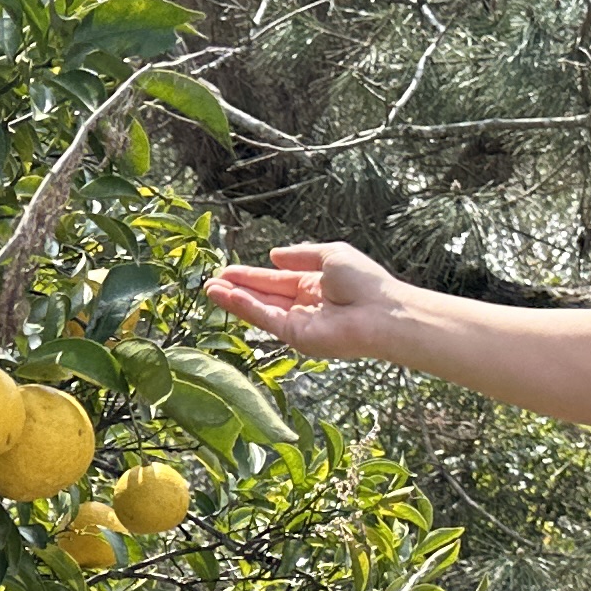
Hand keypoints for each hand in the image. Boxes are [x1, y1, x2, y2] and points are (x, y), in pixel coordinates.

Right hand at [203, 241, 399, 362]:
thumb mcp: (331, 255)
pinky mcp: (296, 337)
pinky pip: (266, 320)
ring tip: (210, 289)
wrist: (381, 313)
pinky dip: (246, 309)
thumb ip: (301, 254)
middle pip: (263, 295)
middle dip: (236, 288)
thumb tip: (274, 254)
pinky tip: (228, 297)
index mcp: (313, 284)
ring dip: (234, 300)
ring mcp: (298, 323)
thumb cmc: (364, 282)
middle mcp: (303, 304)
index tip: (228, 270)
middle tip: (210, 281)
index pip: (275, 280)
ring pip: (260, 309)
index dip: (251, 275)